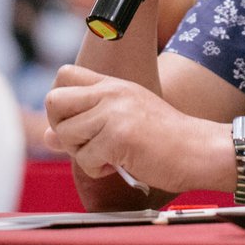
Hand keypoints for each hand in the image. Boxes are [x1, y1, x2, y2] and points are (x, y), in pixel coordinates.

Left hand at [43, 65, 231, 193]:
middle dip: (61, 127)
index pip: (64, 74)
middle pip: (54, 101)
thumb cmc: (164, 139)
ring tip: (108, 155)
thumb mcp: (123, 121)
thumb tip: (46, 136)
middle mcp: (111, 92)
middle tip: (86, 141)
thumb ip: (85, 124)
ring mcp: (115, 113)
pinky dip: (98, 170)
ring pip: (65, 134)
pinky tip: (121, 164)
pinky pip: (85, 159)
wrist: (198, 150)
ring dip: (81, 153)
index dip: (61, 102)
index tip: (78, 120)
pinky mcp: (119, 137)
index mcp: (113, 84)